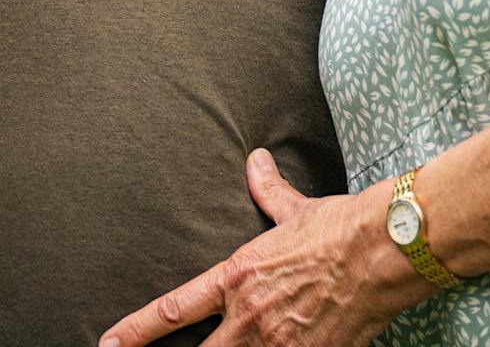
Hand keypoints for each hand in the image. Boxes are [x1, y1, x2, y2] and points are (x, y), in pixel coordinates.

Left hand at [99, 151, 400, 346]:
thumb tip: (256, 161)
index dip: (137, 330)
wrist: (380, 250)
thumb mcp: (292, 208)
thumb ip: (267, 191)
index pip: (175, 308)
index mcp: (237, 277)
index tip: (108, 343)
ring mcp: (280, 344)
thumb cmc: (337, 227)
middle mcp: (250, 317)